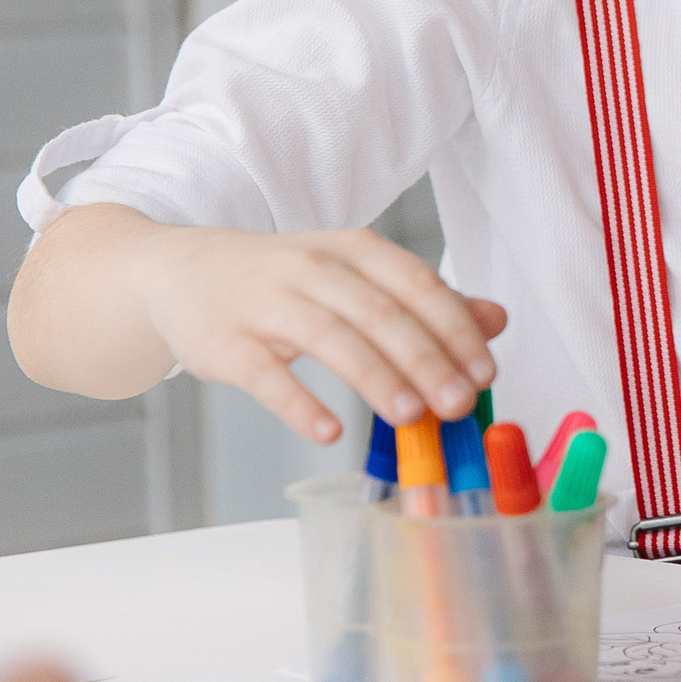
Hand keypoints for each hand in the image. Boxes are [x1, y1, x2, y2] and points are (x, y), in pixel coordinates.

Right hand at [143, 224, 505, 444]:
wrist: (184, 270)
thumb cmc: (288, 281)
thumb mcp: (358, 277)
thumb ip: (426, 301)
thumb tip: (496, 320)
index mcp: (355, 250)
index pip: (417, 285)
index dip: (456, 329)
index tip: (485, 372)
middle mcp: (313, 267)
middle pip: (380, 313)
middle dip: (426, 360)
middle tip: (458, 404)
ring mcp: (265, 302)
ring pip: (330, 338)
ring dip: (375, 378)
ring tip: (410, 417)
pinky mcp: (225, 342)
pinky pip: (265, 374)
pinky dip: (299, 403)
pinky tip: (329, 432)